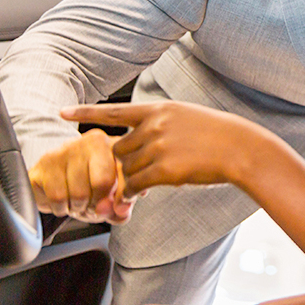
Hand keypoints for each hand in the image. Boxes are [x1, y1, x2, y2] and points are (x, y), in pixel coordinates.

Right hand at [28, 129, 134, 223]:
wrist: (54, 180)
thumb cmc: (89, 185)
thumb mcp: (114, 195)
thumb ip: (125, 204)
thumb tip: (122, 211)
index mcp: (116, 146)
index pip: (126, 174)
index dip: (122, 198)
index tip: (118, 208)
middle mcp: (92, 142)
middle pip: (102, 183)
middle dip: (98, 204)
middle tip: (92, 206)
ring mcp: (66, 149)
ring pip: (79, 193)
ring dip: (78, 208)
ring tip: (77, 202)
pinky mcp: (45, 162)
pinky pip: (57, 197)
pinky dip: (61, 208)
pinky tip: (63, 201)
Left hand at [61, 101, 288, 196]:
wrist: (241, 149)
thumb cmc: (220, 136)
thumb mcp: (188, 118)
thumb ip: (161, 126)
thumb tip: (140, 141)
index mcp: (159, 110)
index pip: (114, 110)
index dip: (86, 113)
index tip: (62, 112)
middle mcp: (154, 126)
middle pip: (119, 148)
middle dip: (123, 163)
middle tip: (138, 173)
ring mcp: (157, 147)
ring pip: (126, 168)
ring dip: (131, 179)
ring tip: (149, 183)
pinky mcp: (163, 170)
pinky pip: (134, 184)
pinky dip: (132, 192)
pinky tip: (141, 193)